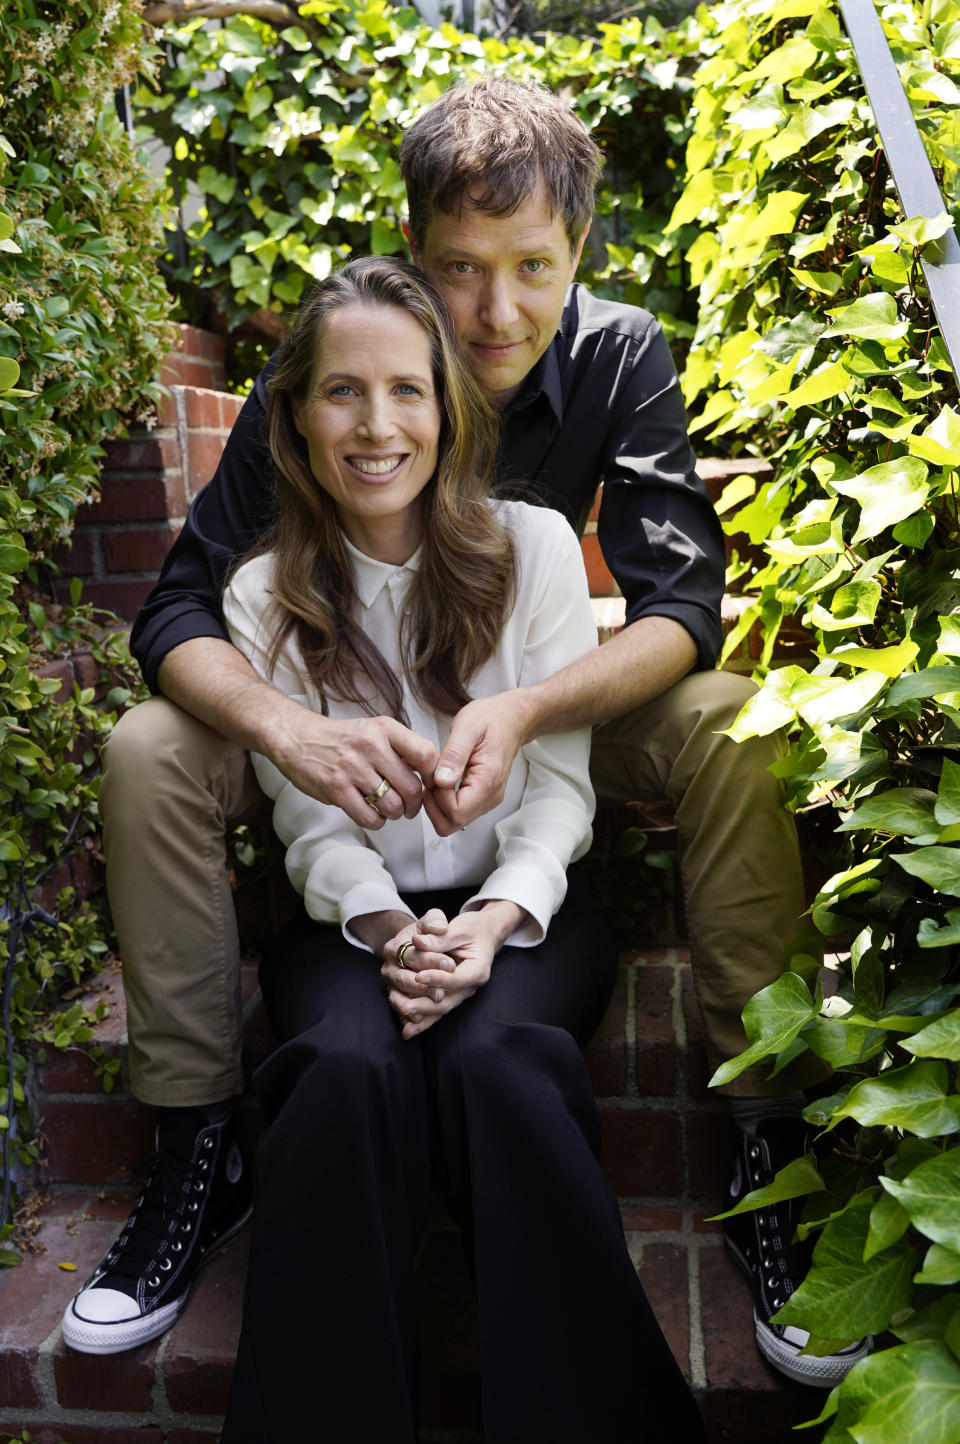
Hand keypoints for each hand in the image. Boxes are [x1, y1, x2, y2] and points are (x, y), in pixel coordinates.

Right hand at [268, 709, 438, 829]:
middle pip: (412, 787)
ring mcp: (352, 768)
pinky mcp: (336, 788)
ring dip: (395, 814)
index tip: (430, 786)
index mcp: (385, 729)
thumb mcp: (374, 730)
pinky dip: (376, 822)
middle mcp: (370, 746)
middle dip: (414, 805)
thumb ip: (400, 748)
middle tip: (410, 807)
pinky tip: (373, 814)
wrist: (298, 738)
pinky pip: (369, 817)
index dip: (433, 777)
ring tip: (389, 810)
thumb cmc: (341, 739)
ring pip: (392, 805)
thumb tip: (428, 774)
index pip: (425, 754)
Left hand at [380, 901, 523, 1039]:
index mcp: (478, 969)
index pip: (457, 979)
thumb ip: (440, 937)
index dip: (438, 978)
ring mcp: (461, 992)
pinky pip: (437, 1009)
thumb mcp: (460, 927)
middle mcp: (470, 985)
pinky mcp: (451, 995)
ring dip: (423, 1018)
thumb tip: (418, 942)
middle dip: (426, 1006)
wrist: (484, 934)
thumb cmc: (473, 929)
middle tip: (405, 1007)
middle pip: (448, 1001)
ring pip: (441, 1009)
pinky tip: (408, 1029)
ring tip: (405, 1026)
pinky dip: (423, 1020)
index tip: (419, 976)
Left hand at [424, 691, 532, 836]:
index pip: (456, 812)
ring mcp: (487, 799)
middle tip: (431, 779)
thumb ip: (454, 755)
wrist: (511, 718)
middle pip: (453, 823)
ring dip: (438, 803)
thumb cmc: (492, 719)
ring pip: (454, 821)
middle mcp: (490, 796)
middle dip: (434, 805)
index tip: (434, 776)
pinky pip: (458, 811)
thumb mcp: (467, 727)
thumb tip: (441, 781)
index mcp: (488, 780)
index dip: (437, 798)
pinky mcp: (482, 797)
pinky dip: (444, 801)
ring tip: (438, 775)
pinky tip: (443, 779)